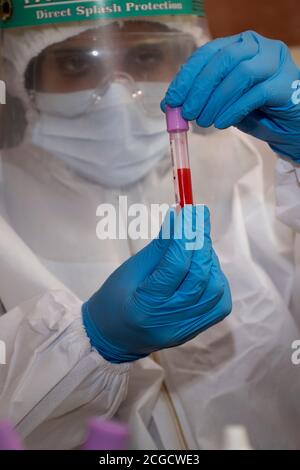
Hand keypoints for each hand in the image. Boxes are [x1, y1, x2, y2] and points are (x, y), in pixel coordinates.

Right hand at [82, 206, 231, 362]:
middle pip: (199, 277)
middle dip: (201, 243)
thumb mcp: (131, 269)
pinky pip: (220, 303)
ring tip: (196, 247)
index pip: (175, 265)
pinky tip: (204, 269)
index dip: (186, 235)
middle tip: (196, 221)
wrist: (114, 335)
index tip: (190, 210)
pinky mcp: (195, 330)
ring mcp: (185, 330)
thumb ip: (159, 246)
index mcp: (144, 306)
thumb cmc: (115, 299)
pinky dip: (217, 280)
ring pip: (214, 290)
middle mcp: (168, 322)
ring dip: (210, 261)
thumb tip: (180, 217)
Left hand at [163, 31, 299, 162]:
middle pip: (223, 60)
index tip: (173, 99)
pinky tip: (222, 123)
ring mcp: (274, 62)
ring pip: (240, 74)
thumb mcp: (222, 102)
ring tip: (204, 122)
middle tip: (187, 113)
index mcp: (239, 45)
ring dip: (216, 101)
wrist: (288, 124)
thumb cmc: (255, 110)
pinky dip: (234, 110)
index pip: (208, 53)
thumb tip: (169, 105)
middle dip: (200, 88)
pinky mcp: (285, 83)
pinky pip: (255, 94)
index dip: (187, 76)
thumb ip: (199, 98)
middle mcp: (257, 47)